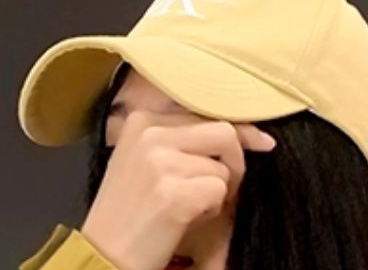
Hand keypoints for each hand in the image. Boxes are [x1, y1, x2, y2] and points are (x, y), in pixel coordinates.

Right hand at [82, 111, 274, 269]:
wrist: (104, 254)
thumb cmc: (130, 213)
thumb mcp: (145, 162)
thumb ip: (182, 142)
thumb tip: (242, 133)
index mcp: (143, 120)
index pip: (206, 112)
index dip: (239, 130)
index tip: (262, 141)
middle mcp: (151, 133)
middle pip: (224, 132)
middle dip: (235, 163)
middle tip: (220, 191)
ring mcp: (161, 161)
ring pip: (223, 168)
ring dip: (216, 193)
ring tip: (187, 208)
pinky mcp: (172, 193)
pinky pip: (219, 193)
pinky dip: (211, 211)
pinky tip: (185, 220)